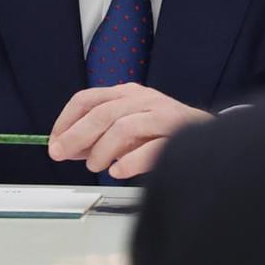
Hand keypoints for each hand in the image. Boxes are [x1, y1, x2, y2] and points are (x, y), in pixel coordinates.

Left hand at [48, 83, 208, 178]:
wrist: (211, 137)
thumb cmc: (164, 133)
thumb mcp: (128, 125)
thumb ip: (100, 134)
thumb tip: (67, 147)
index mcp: (128, 94)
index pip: (88, 99)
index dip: (66, 121)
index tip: (54, 142)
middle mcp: (145, 100)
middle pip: (102, 113)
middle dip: (76, 136)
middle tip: (61, 154)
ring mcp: (163, 117)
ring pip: (123, 127)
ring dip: (102, 150)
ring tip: (97, 167)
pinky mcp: (179, 137)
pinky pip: (150, 149)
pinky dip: (128, 162)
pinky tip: (119, 171)